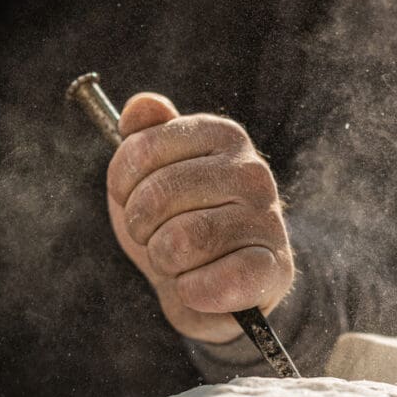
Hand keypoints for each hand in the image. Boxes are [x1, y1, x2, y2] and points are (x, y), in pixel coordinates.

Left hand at [107, 94, 293, 343]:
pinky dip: (191, 292)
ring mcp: (267, 217)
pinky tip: (200, 287)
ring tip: (181, 261)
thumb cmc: (178, 223)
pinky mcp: (275, 268)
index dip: (122, 185)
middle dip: (141, 229)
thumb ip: (145, 135)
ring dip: (165, 261)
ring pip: (179, 242)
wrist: (214, 289)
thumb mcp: (150, 175)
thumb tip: (141, 105)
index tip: (131, 198)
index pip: (141, 149)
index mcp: (220, 135)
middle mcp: (251, 169)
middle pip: (156, 196)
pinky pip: (212, 283)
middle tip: (158, 237)